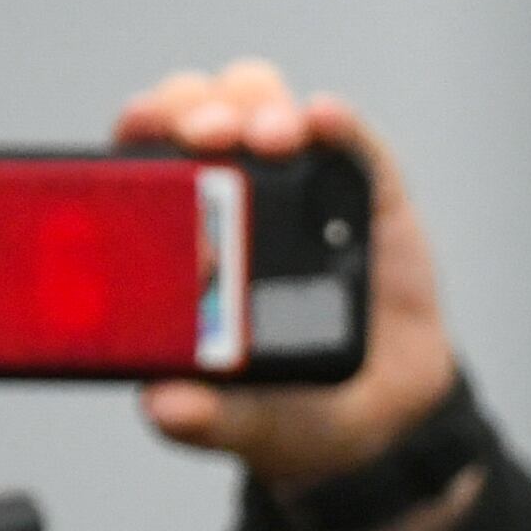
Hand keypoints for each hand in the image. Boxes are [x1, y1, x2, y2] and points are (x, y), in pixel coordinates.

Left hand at [122, 58, 464, 498]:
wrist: (388, 417)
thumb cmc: (296, 412)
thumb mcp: (250, 426)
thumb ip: (208, 419)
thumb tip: (162, 406)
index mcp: (186, 243)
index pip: (145, 162)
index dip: (141, 131)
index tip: (144, 129)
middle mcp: (236, 198)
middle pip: (199, 112)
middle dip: (195, 107)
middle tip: (206, 135)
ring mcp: (303, 188)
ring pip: (263, 104)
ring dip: (257, 106)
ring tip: (268, 138)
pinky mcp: (368, 191)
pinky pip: (351, 140)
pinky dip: (338, 122)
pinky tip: (325, 120)